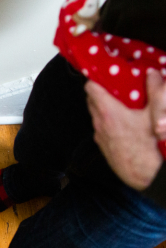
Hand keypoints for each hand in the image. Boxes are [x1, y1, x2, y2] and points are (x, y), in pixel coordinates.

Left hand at [85, 70, 165, 190]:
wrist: (144, 175)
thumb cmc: (149, 147)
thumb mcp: (156, 114)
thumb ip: (155, 91)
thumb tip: (152, 74)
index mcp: (108, 112)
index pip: (91, 88)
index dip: (95, 78)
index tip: (102, 72)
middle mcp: (99, 123)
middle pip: (91, 100)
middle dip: (100, 90)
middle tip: (115, 85)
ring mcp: (99, 136)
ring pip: (94, 114)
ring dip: (103, 106)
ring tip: (120, 102)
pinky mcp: (102, 145)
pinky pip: (99, 127)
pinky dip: (106, 120)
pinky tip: (122, 120)